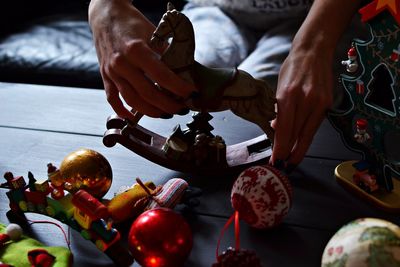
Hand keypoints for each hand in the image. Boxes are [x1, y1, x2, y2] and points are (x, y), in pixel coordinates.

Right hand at [89, 0, 193, 120]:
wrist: (106, 15)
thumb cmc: (132, 23)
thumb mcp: (153, 32)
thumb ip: (167, 53)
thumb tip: (185, 71)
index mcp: (135, 49)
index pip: (162, 75)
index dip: (179, 88)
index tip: (192, 93)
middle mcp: (121, 63)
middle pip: (148, 93)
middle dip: (168, 105)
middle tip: (181, 108)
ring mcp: (111, 72)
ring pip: (132, 100)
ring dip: (151, 111)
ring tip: (166, 113)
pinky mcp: (105, 77)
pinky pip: (112, 99)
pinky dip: (122, 111)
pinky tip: (133, 118)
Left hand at [270, 45, 332, 168]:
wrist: (314, 52)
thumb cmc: (292, 68)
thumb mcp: (278, 88)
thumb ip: (278, 110)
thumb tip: (276, 130)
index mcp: (289, 96)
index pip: (284, 130)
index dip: (280, 148)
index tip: (276, 161)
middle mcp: (306, 101)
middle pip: (297, 135)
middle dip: (289, 153)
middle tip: (283, 166)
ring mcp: (319, 103)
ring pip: (308, 133)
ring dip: (299, 148)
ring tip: (291, 160)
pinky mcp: (328, 104)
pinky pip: (315, 125)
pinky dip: (306, 135)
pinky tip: (300, 143)